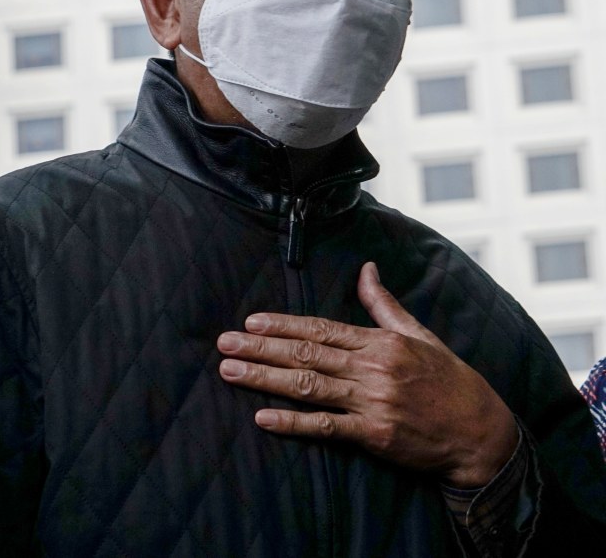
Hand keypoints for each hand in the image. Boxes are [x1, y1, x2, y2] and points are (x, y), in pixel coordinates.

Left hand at [217, 262, 517, 487]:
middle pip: (307, 354)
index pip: (321, 328)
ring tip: (231, 372)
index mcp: (380, 341)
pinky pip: (327, 428)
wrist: (478, 428)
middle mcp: (372, 368)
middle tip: (225, 344)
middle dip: (261, 348)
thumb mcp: (417, 332)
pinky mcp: (375, 435)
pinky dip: (294, 424)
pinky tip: (264, 418)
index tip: (251, 321)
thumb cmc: (446, 377)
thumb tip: (366, 268)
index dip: (284, 325)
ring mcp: (372, 402)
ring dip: (266, 379)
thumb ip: (383, 303)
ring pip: (310, 387)